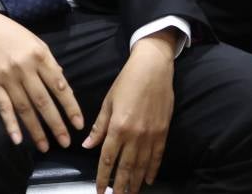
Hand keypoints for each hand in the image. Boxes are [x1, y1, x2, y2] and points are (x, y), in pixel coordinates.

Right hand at [0, 4, 83, 151]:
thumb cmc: (11, 33)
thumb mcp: (36, 42)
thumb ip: (49, 63)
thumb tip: (62, 85)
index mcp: (40, 56)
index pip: (59, 86)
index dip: (70, 107)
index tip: (78, 124)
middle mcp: (24, 68)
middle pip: (43, 101)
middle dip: (56, 124)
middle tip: (65, 143)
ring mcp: (7, 76)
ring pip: (25, 108)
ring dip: (36, 130)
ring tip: (45, 147)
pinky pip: (3, 106)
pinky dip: (10, 124)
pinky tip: (17, 139)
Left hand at [84, 31, 176, 193]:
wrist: (154, 69)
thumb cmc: (126, 82)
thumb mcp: (108, 102)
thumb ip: (100, 126)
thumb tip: (88, 146)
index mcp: (118, 127)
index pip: (108, 158)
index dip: (103, 177)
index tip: (99, 190)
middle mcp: (135, 135)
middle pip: (126, 167)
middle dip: (119, 186)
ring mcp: (151, 136)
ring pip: (142, 166)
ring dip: (135, 183)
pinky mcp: (163, 133)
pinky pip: (157, 157)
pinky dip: (152, 170)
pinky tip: (147, 180)